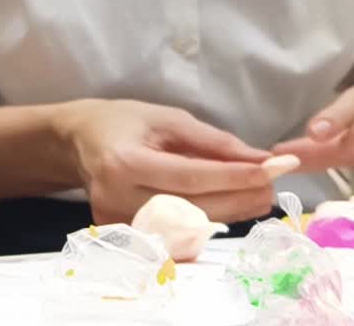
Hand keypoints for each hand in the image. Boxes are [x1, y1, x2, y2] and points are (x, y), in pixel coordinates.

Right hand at [59, 99, 274, 225]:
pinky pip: (176, 234)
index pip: (190, 177)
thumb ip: (213, 142)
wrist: (79, 143)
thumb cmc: (123, 122)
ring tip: (257, 195)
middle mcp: (118, 198)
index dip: (235, 175)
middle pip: (194, 208)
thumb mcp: (167, 118)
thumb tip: (260, 159)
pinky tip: (228, 207)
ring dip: (231, 212)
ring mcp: (119, 222)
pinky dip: (207, 222)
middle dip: (240, 196)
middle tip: (273, 183)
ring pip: (190, 227)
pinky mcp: (124, 235)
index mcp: (125, 162)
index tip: (274, 168)